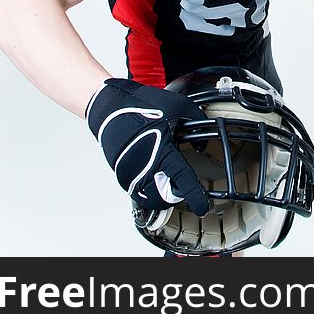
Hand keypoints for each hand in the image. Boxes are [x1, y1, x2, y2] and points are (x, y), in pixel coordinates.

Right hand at [86, 78, 209, 215]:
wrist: (110, 108)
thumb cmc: (141, 106)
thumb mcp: (179, 108)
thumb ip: (196, 125)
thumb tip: (202, 142)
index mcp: (163, 151)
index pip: (184, 180)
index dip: (196, 196)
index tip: (203, 206)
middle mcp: (146, 166)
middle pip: (167, 197)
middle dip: (178, 193)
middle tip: (183, 183)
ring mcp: (131, 173)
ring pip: (151, 199)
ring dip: (162, 194)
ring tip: (167, 178)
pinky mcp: (122, 175)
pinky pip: (138, 192)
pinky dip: (148, 188)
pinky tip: (152, 172)